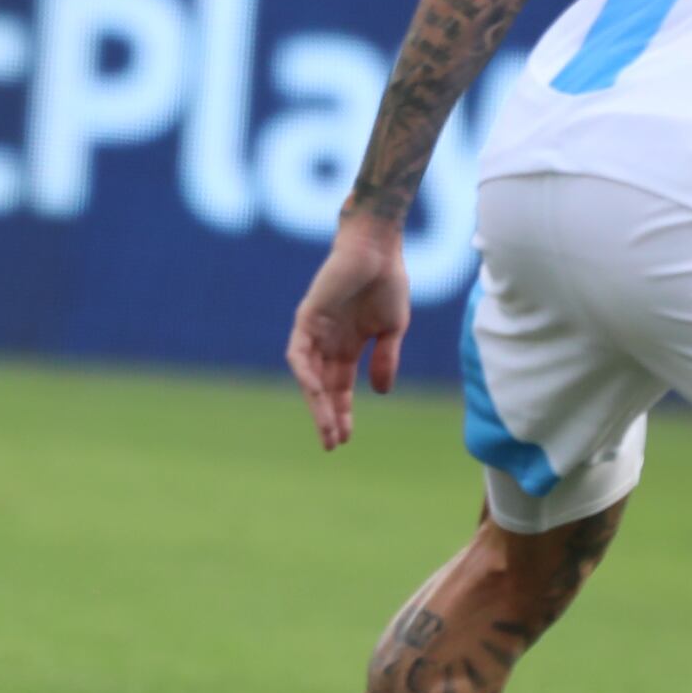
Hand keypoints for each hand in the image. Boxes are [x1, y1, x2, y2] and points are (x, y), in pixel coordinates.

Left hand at [288, 219, 413, 451]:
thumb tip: (379, 392)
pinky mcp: (306, 317)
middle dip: (327, 415)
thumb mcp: (392, 329)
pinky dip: (305, 373)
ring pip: (309, 376)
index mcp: (348, 346)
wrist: (379, 249)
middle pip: (323, 387)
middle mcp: (328, 342)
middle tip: (332, 443)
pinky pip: (299, 352)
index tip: (345, 438)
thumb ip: (385, 359)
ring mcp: (315, 331)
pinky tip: (316, 392)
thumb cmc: (387, 282)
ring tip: (327, 428)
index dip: (342, 412)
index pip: (339, 387)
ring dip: (316, 402)